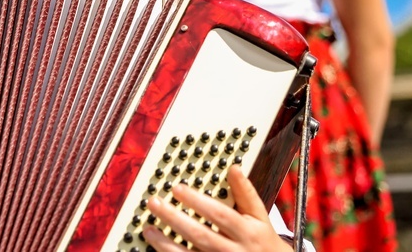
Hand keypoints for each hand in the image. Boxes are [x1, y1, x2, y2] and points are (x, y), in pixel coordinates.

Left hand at [143, 165, 291, 251]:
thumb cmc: (263, 241)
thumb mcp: (260, 217)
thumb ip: (246, 193)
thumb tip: (234, 168)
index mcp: (246, 232)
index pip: (218, 215)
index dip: (197, 201)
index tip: (177, 188)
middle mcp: (233, 251)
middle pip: (200, 235)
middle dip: (174, 219)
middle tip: (154, 203)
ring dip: (165, 244)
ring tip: (148, 229)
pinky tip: (157, 248)